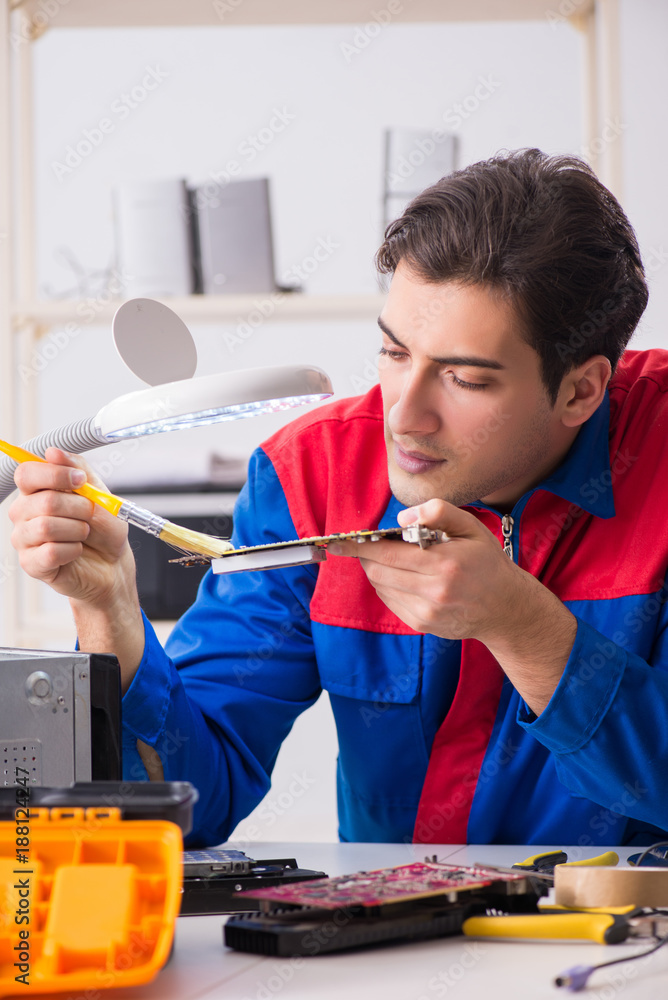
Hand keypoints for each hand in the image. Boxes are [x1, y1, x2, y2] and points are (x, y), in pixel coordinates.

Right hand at [9, 447, 131, 605]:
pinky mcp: (31, 563)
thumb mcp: (99, 492)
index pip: (26, 473)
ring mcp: (24, 539)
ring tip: (84, 533)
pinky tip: (77, 551)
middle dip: (79, 508)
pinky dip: (73, 550)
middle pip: (44, 501)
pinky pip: (50, 552)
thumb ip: (77, 469)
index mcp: (36, 490)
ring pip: (46, 527)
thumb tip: (53, 452)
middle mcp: (24, 512)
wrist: (113, 562)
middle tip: (90, 514)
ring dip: (77, 529)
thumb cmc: (102, 528)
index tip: (80, 481)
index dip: (55, 474)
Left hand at [330, 498, 576, 713]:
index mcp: (445, 563)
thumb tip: (403, 517)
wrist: (505, 608)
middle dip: (367, 556)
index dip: (360, 546)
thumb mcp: (471, 528)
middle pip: (378, 571)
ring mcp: (426, 611)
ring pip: (381, 586)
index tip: (338, 541)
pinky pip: (390, 600)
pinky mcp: (422, 624)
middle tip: (369, 545)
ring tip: (392, 559)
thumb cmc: (486, 562)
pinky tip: (404, 577)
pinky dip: (388, 585)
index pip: (387, 553)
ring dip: (377, 570)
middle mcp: (434, 591)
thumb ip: (439, 512)